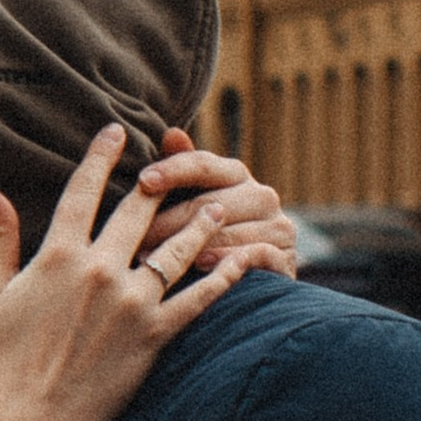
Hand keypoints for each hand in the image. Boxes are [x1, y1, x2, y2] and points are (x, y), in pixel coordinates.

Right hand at [0, 125, 242, 420]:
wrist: (37, 419)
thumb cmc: (7, 359)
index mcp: (57, 256)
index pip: (84, 192)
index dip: (101, 157)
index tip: (116, 131)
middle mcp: (99, 271)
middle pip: (138, 211)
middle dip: (159, 181)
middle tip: (176, 161)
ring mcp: (132, 302)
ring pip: (178, 248)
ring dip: (201, 221)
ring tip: (220, 204)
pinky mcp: (156, 334)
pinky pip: (199, 299)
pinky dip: (225, 278)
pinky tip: (243, 259)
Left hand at [138, 149, 297, 281]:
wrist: (252, 287)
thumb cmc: (210, 238)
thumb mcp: (193, 203)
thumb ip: (182, 170)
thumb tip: (171, 133)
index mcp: (236, 174)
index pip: (202, 164)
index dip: (172, 170)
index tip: (142, 181)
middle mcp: (261, 195)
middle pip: (209, 202)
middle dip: (168, 221)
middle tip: (134, 239)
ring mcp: (278, 226)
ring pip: (227, 230)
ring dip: (189, 246)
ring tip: (153, 261)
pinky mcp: (286, 257)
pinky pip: (254, 254)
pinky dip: (226, 260)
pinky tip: (199, 266)